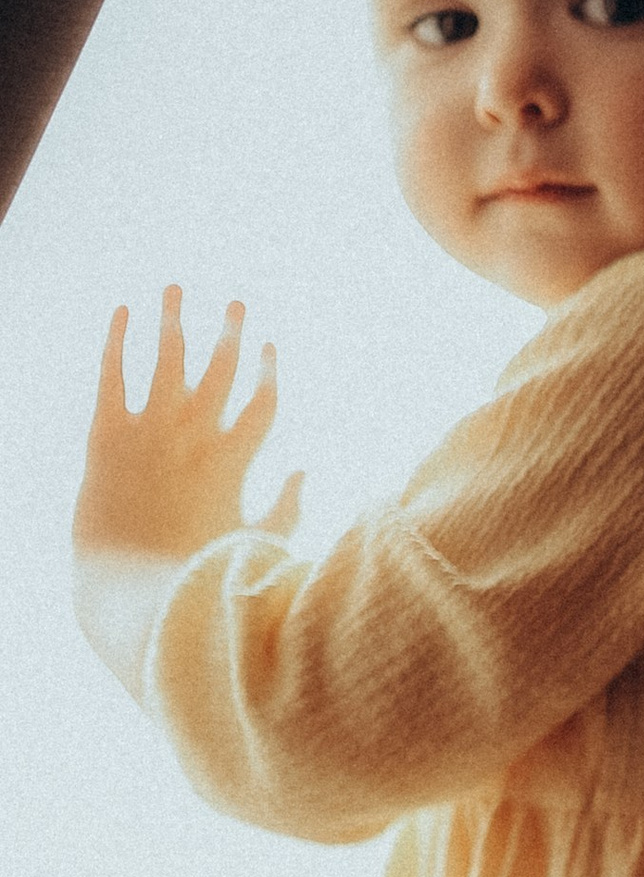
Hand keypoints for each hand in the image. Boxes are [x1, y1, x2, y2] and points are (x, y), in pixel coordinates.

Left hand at [78, 285, 299, 560]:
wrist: (127, 588)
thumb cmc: (193, 573)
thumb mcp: (254, 544)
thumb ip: (286, 507)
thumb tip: (305, 471)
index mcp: (233, 462)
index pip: (262, 401)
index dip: (268, 371)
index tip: (269, 347)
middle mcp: (193, 438)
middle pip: (219, 369)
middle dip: (230, 332)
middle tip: (236, 303)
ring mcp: (149, 432)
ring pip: (166, 359)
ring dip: (173, 318)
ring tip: (175, 288)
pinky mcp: (106, 436)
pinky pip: (112, 375)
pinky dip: (117, 339)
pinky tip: (123, 311)